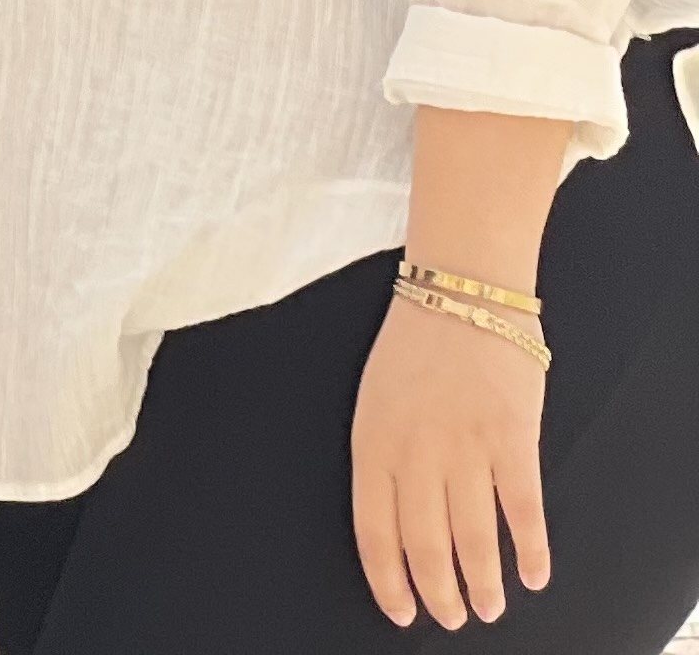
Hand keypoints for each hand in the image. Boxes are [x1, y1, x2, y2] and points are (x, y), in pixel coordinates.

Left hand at [351, 296, 548, 629]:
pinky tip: (533, 575)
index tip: (403, 613)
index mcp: (372, 440)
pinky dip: (530, 552)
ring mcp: (465, 445)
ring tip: (491, 608)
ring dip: (484, 585)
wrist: (463, 287)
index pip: (375, 532)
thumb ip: (384, 459)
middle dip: (440, 595)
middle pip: (426, 546)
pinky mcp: (511, 438)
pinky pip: (522, 512)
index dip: (389, 582)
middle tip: (455, 618)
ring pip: (474, 540)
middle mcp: (415, 450)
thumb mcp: (375, 399)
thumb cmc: (414, 346)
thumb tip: (397, 530)